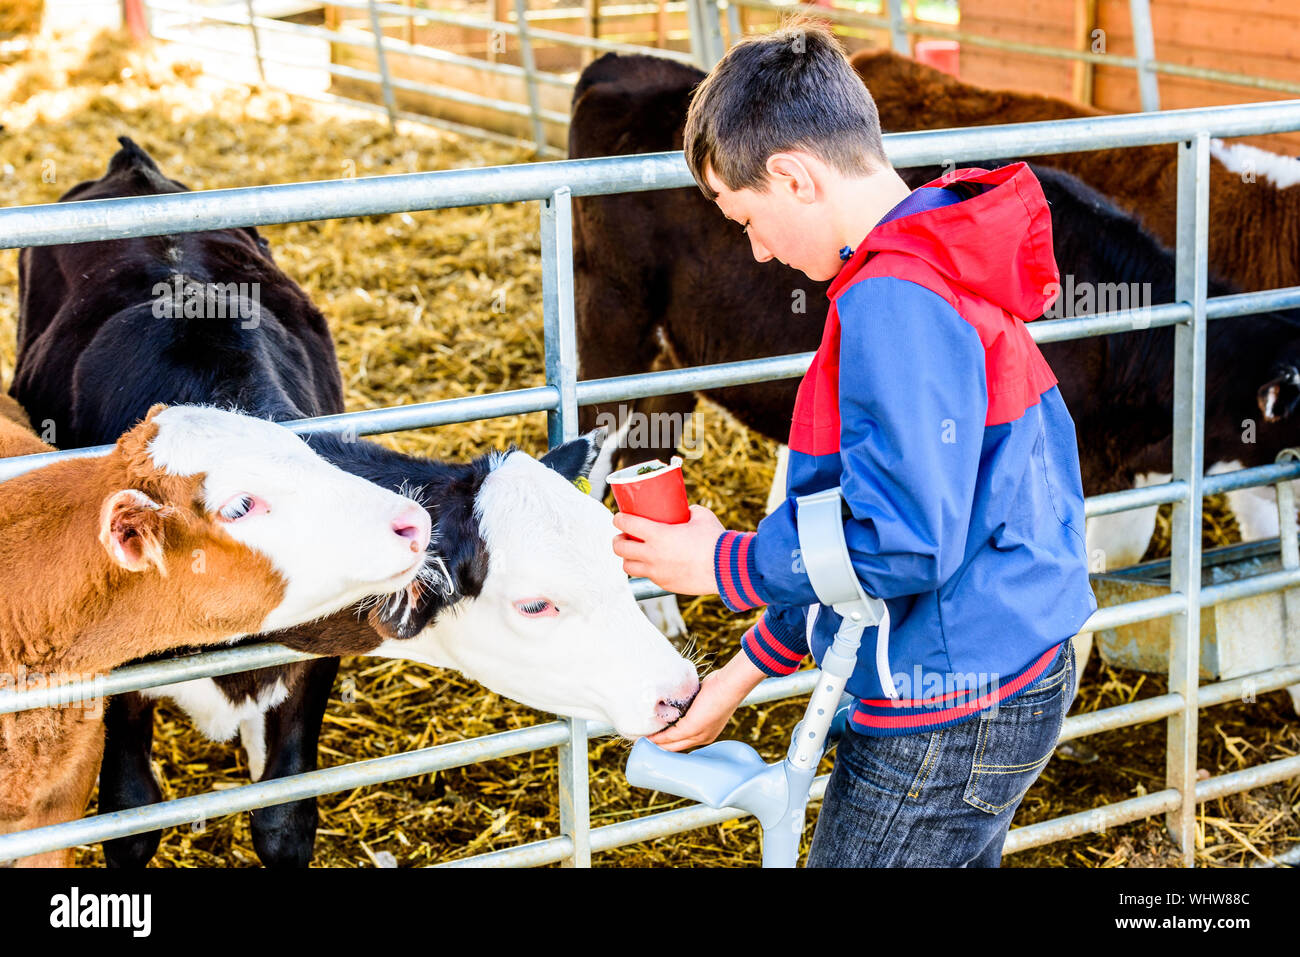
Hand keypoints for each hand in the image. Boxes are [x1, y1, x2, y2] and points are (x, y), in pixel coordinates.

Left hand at [612, 504, 725, 594]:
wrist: (728, 569)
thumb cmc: (715, 541)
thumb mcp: (701, 516)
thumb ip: (689, 512)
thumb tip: (685, 511)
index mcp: (657, 535)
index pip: (626, 524)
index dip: (618, 519)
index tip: (619, 517)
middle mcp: (652, 555)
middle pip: (620, 548)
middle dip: (618, 540)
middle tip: (623, 536)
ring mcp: (657, 572)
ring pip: (628, 567)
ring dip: (627, 558)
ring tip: (633, 552)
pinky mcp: (664, 584)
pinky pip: (646, 577)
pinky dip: (645, 570)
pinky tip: (652, 564)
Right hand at [649, 651, 766, 750]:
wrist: (731, 685)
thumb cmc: (721, 686)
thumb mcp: (704, 699)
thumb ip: (691, 706)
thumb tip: (678, 702)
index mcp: (707, 733)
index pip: (685, 743)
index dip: (670, 744)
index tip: (655, 743)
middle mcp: (703, 738)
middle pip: (677, 749)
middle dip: (660, 749)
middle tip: (643, 747)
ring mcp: (699, 735)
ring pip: (672, 745)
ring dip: (656, 745)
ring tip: (641, 744)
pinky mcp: (692, 728)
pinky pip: (671, 736)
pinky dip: (658, 738)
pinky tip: (648, 738)